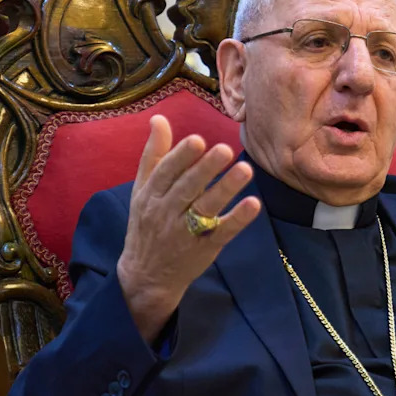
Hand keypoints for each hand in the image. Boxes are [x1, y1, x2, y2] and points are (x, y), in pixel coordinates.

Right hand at [117, 115, 260, 341]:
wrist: (146, 276)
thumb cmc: (147, 224)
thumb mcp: (142, 190)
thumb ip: (154, 155)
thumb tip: (159, 119)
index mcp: (150, 195)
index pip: (165, 173)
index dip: (180, 157)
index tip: (198, 140)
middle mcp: (166, 212)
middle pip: (187, 188)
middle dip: (205, 169)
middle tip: (225, 150)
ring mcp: (186, 232)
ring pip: (206, 208)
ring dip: (226, 189)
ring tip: (245, 170)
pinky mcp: (206, 247)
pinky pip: (223, 231)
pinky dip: (238, 218)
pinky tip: (253, 204)